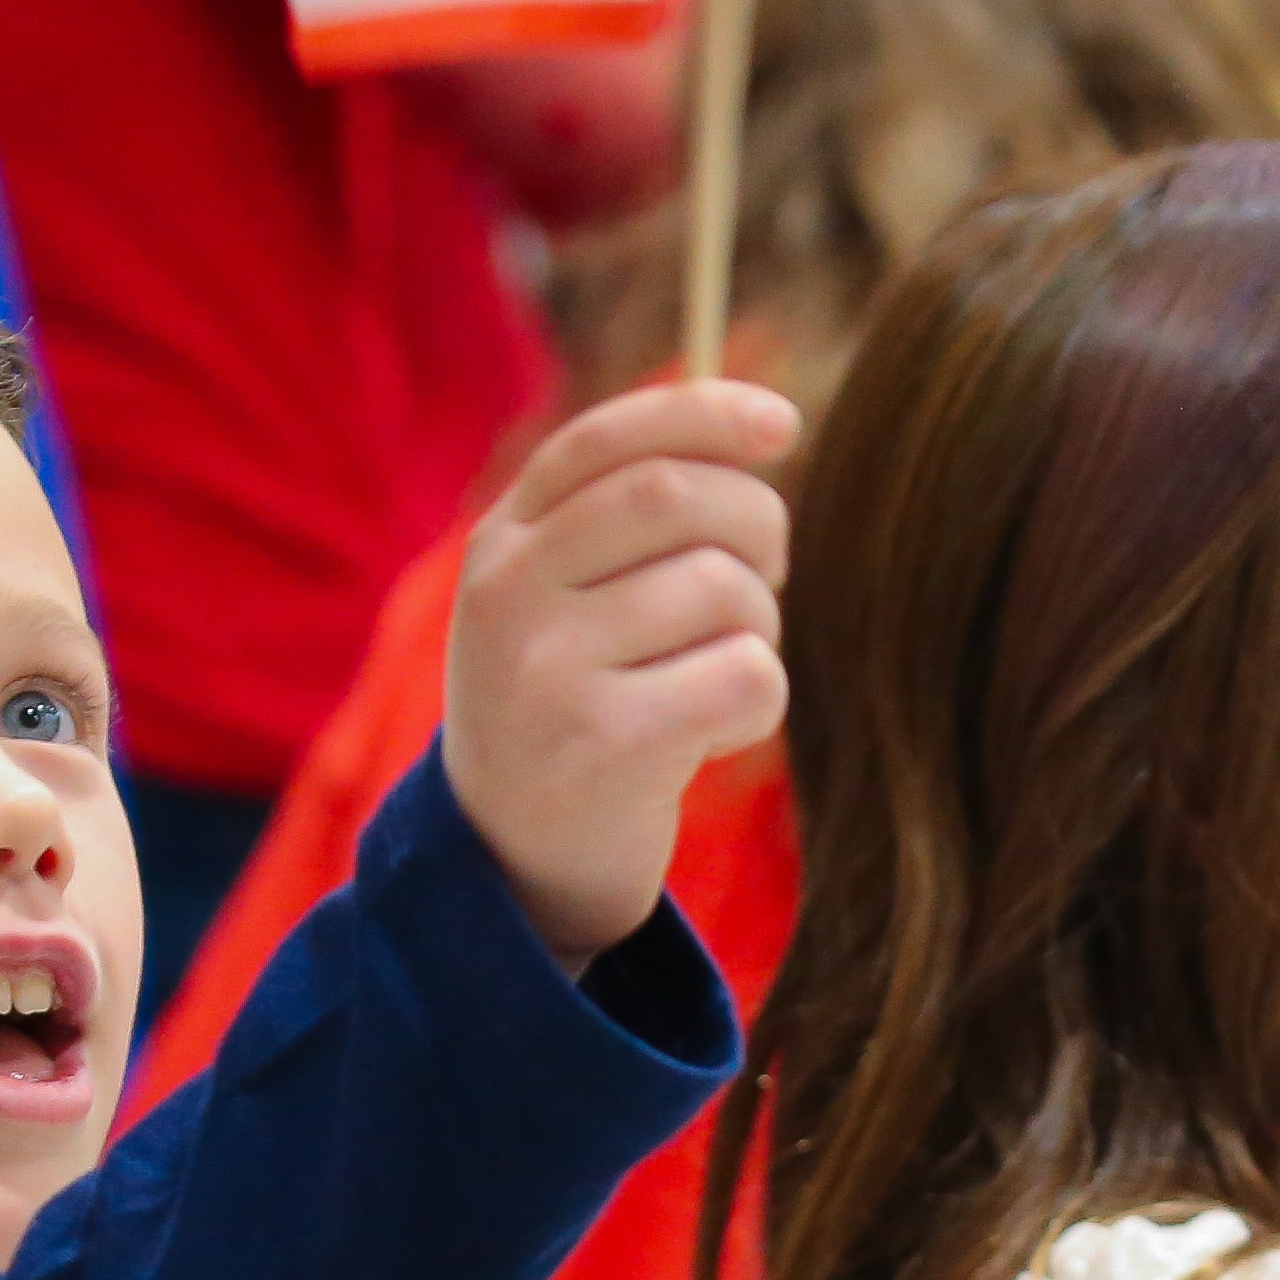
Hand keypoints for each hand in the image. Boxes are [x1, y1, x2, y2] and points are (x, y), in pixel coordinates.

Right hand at [440, 378, 800, 964]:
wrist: (512, 865)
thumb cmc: (569, 711)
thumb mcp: (560, 603)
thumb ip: (621, 518)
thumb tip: (757, 426)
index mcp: (499, 544)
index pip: (607, 439)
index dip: (704, 413)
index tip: (780, 425)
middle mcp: (508, 594)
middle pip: (678, 496)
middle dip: (757, 525)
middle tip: (767, 579)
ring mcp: (548, 669)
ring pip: (723, 588)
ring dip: (760, 627)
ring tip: (718, 672)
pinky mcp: (604, 745)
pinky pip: (745, 673)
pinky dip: (761, 698)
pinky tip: (719, 730)